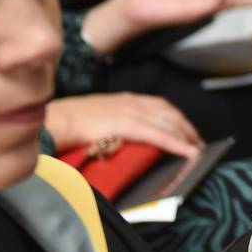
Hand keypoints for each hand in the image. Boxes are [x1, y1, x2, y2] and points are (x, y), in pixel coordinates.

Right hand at [45, 93, 203, 159]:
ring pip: (168, 123)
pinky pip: (159, 134)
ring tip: (196, 150)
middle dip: (186, 128)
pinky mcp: (128, 125)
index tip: (188, 130)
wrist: (53, 121)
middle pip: (169, 113)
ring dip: (186, 136)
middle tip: (198, 143)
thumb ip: (114, 125)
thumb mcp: (97, 118)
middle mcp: (132, 102)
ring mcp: (131, 112)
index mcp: (125, 100)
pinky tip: (187, 152)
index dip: (177, 118)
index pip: (160, 106)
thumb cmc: (68, 123)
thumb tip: (122, 139)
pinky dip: (176, 142)